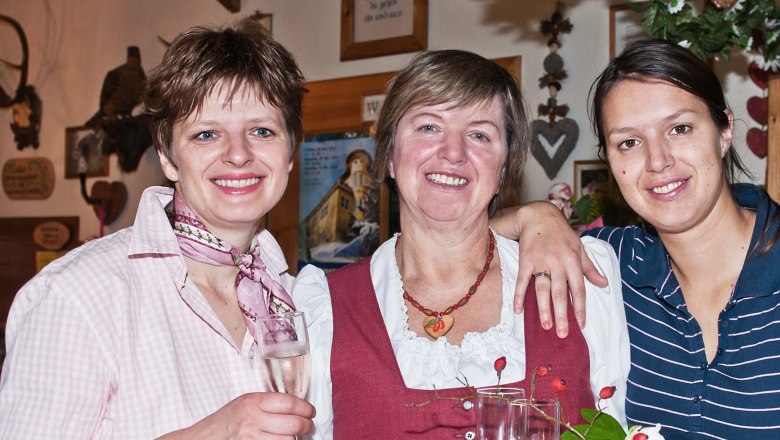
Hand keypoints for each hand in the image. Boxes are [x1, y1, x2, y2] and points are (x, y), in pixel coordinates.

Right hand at [158, 392, 315, 439]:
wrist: (201, 439)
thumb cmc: (224, 422)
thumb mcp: (244, 403)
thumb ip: (267, 403)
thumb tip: (296, 407)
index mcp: (252, 402)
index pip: (289, 403)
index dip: (306, 408)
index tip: (310, 412)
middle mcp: (252, 420)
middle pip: (293, 424)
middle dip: (307, 426)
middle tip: (308, 426)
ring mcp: (251, 438)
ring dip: (295, 439)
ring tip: (295, 437)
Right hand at [490, 202, 607, 337]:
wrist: (539, 215)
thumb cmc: (561, 233)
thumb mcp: (579, 247)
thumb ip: (590, 268)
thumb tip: (603, 284)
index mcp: (572, 260)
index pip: (578, 288)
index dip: (580, 307)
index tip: (581, 324)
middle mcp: (557, 262)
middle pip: (560, 292)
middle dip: (562, 314)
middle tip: (563, 333)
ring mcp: (540, 262)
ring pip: (542, 289)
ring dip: (543, 309)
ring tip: (546, 326)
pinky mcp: (525, 261)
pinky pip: (522, 281)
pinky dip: (520, 296)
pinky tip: (519, 310)